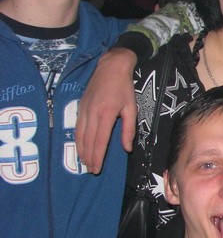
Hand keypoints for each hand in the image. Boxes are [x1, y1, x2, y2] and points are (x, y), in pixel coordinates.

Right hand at [75, 48, 137, 173]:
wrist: (111, 67)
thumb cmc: (124, 88)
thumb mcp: (131, 108)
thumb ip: (128, 129)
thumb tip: (126, 148)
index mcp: (106, 114)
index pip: (100, 141)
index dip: (97, 156)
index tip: (97, 168)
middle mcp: (92, 113)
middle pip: (88, 141)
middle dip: (89, 157)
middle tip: (91, 170)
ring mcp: (84, 109)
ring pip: (80, 135)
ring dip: (81, 151)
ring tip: (85, 163)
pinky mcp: (80, 106)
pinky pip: (77, 127)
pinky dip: (77, 139)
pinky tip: (80, 147)